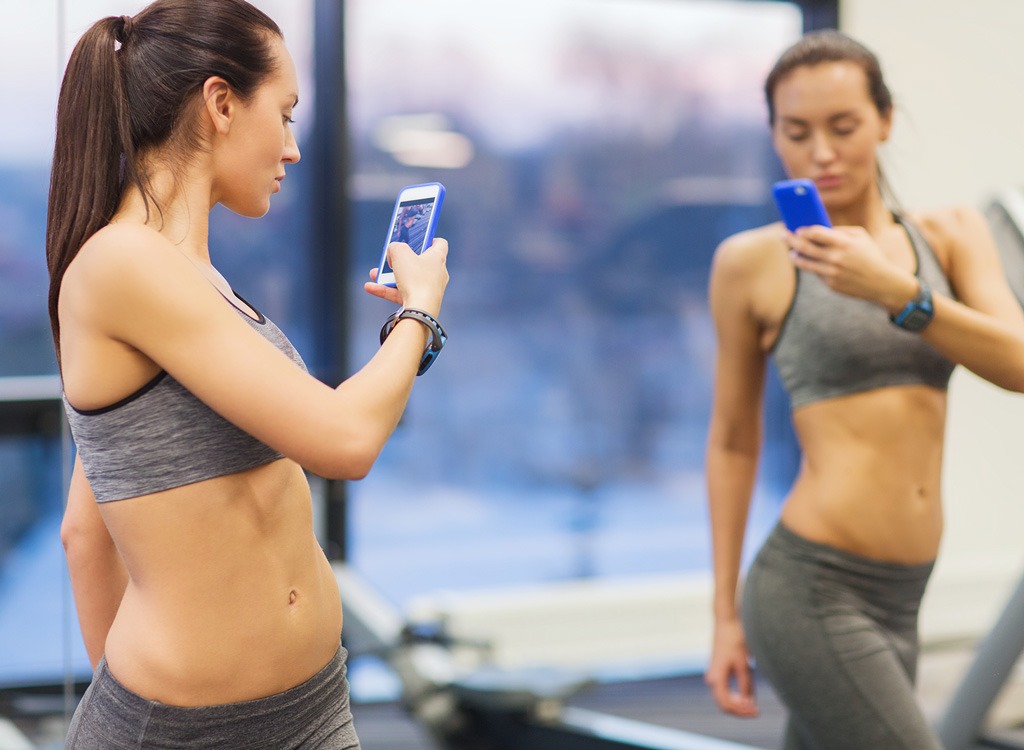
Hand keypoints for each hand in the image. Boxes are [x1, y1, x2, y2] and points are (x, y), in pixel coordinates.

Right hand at [364, 239, 448, 315]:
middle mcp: (437, 274)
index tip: (418, 238)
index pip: (440, 244)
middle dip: (400, 260)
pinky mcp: (420, 302)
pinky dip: (387, 290)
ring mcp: (429, 289)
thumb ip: (395, 247)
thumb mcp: (400, 254)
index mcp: (438, 258)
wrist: (420, 311)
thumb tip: (393, 251)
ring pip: (407, 279)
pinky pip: (401, 293)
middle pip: (418, 262)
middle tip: (390, 259)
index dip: (429, 238)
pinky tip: (371, 287)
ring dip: (390, 276)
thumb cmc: (416, 280)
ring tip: (375, 274)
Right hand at [705, 618, 758, 717]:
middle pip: (724, 704)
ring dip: (738, 704)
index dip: (742, 712)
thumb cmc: (735, 640)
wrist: (726, 622)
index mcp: (716, 678)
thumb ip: (746, 685)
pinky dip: (735, 696)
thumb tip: (750, 703)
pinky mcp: (718, 671)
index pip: (727, 704)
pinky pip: (725, 690)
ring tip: (753, 704)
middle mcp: (712, 679)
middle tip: (757, 710)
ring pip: (724, 698)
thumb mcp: (744, 664)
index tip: (757, 712)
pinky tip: (747, 696)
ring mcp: (714, 675)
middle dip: (740, 710)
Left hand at [786, 225, 916, 311]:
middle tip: (783, 236)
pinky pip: (816, 272)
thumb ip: (840, 231)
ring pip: (805, 263)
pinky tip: (805, 262)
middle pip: (805, 247)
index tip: (798, 228)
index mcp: (844, 243)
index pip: (816, 233)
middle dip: (791, 240)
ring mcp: (832, 272)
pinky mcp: (831, 284)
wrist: (881, 282)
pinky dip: (810, 266)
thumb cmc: (870, 255)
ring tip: (791, 252)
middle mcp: (836, 258)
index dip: (804, 230)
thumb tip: (818, 229)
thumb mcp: (861, 237)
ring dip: (795, 256)